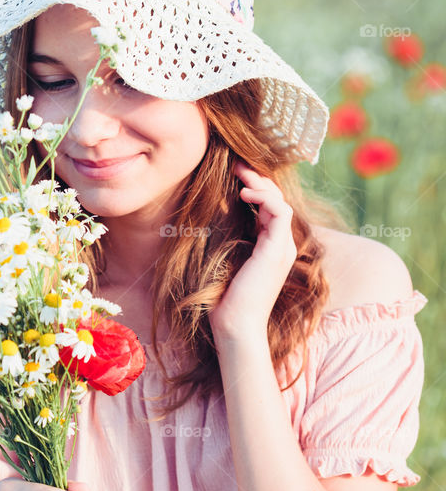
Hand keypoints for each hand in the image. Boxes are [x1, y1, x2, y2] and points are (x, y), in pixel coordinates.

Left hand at [208, 162, 297, 339]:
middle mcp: (281, 246)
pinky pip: (280, 212)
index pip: (270, 208)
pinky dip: (265, 198)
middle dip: (259, 179)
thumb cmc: (224, 300)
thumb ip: (226, 243)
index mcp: (270, 248)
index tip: (235, 174)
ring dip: (261, 184)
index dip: (255, 188)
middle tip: (238, 164)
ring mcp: (282, 248)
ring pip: (281, 202)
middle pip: (277, 200)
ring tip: (240, 174)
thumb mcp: (223, 262)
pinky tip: (244, 193)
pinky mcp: (277, 250)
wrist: (235, 326)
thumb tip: (207, 221)